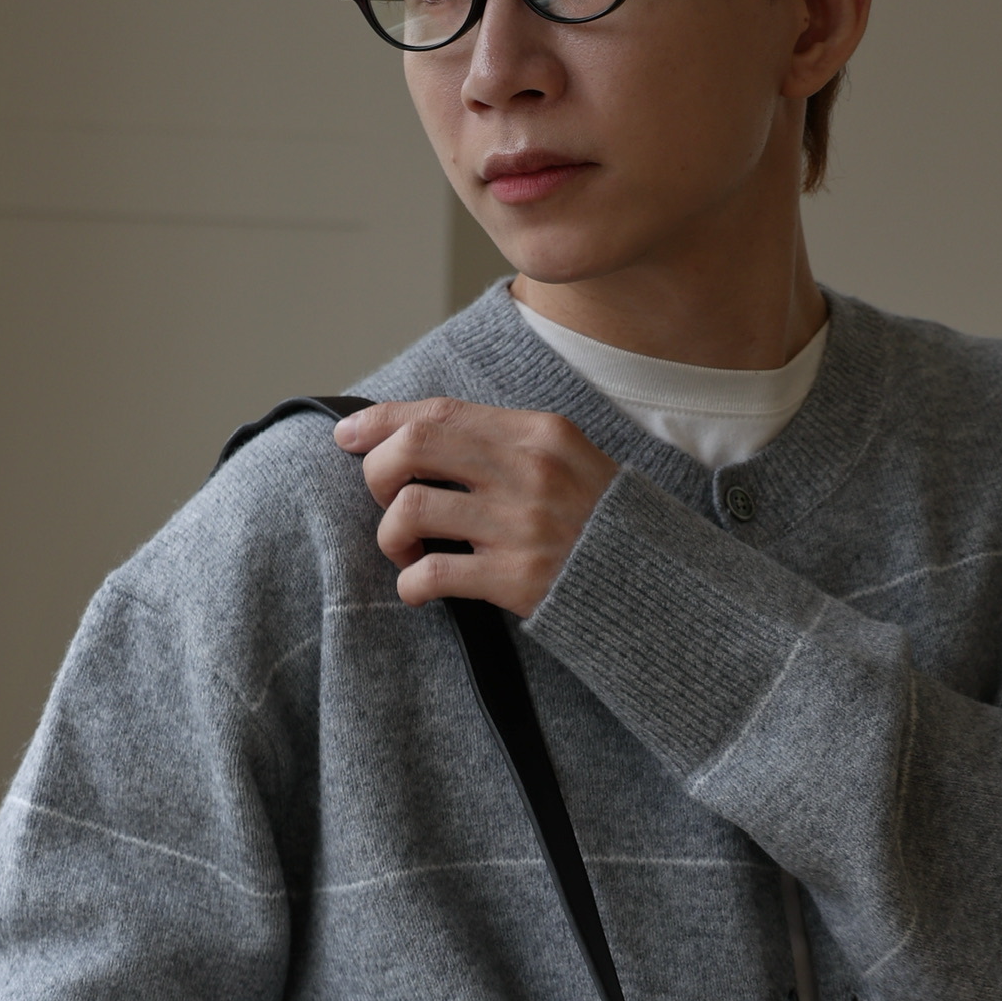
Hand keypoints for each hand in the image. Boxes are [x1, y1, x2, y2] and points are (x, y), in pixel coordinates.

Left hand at [334, 398, 617, 616]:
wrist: (653, 585)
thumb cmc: (599, 523)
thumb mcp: (566, 460)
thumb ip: (504, 443)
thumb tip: (420, 435)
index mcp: (538, 432)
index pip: (441, 412)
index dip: (382, 420)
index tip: (348, 434)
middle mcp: (527, 471)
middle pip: (414, 448)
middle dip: (377, 472)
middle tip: (382, 498)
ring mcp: (519, 525)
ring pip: (411, 510)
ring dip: (389, 533)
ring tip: (403, 548)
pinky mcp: (515, 579)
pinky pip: (432, 574)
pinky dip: (409, 583)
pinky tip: (416, 588)